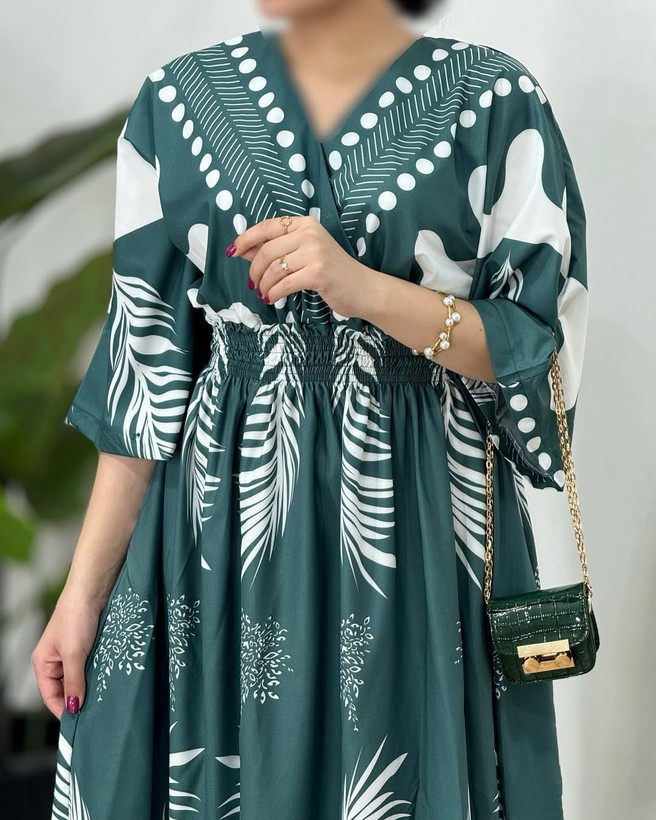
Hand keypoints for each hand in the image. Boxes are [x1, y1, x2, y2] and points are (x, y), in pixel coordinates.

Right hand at [31, 588, 104, 718]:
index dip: (63, 710)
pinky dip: (97, 673)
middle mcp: (55, 659)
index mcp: (43, 663)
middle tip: (96, 712)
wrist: (93, 588)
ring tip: (104, 698)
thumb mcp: (74, 653)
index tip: (80, 723)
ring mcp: (72, 652)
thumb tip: (74, 707)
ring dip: (90, 686)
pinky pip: (90, 665)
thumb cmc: (77, 617)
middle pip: (64, 689)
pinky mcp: (88, 644)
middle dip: (78, 699)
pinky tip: (108, 679)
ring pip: (79, 677)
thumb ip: (73, 681)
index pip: (49, 696)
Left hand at [226, 215, 380, 318]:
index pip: (266, 227)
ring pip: (273, 269)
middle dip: (254, 271)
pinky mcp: (318, 272)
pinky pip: (284, 284)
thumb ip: (274, 250)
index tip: (232, 252)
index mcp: (305, 224)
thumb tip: (241, 250)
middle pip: (266, 251)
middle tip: (253, 285)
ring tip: (265, 294)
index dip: (245, 239)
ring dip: (264, 285)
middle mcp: (309, 234)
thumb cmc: (332, 273)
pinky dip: (274, 294)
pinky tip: (273, 299)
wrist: (363, 288)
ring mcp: (315, 252)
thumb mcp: (303, 255)